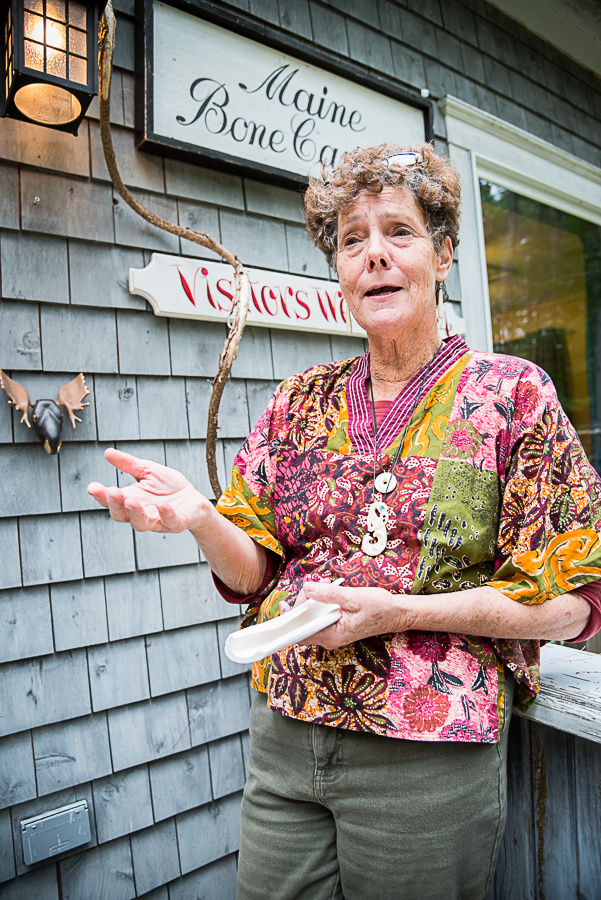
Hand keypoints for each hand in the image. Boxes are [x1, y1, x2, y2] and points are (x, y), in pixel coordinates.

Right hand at [88, 448, 211, 533]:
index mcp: (131, 501)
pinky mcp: (176, 523)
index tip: (92, 486)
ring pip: (141, 524)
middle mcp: (141, 514)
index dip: (101, 496)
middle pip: (121, 515)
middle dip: (115, 504)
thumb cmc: (169, 487)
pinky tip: (162, 504)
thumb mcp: (147, 471)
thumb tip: (107, 452)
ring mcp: (158, 521)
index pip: (111, 502)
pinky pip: (169, 522)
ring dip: (135, 513)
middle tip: (112, 491)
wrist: (194, 500)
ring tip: (131, 500)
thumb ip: (128, 464)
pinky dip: (165, 514)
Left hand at [280, 579, 412, 649]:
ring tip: (320, 586)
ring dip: (310, 602)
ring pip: (311, 619)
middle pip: (303, 625)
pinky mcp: (336, 626)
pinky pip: (320, 616)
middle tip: (311, 587)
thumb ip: (329, 594)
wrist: (397, 613)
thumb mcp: (353, 597)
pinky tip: (325, 591)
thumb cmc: (379, 608)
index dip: (288, 621)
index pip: (301, 634)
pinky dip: (318, 604)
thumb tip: (307, 588)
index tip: (283, 605)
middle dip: (301, 605)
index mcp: (332, 636)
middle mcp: (330, 638)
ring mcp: (333, 633)